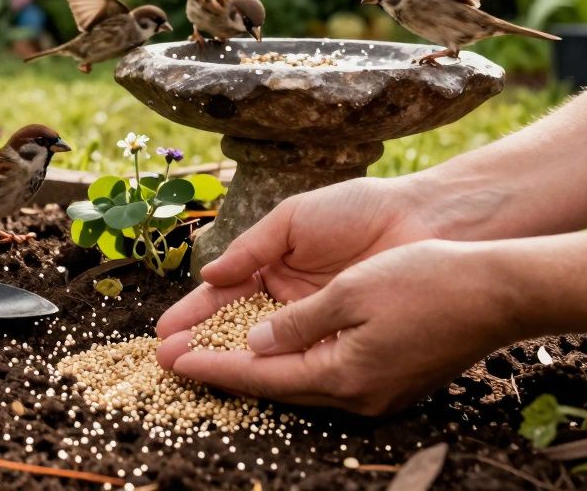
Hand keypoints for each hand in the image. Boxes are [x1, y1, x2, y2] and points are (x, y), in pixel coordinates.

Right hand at [157, 176, 439, 342]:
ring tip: (189, 369)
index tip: (165, 332)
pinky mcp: (342, 341)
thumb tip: (209, 276)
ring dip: (225, 359)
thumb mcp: (293, 221)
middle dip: (199, 343)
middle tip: (166, 360)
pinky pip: (299, 358)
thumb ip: (250, 249)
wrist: (421, 220)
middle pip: (234, 328)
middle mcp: (288, 301)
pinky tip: (241, 375)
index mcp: (272, 268)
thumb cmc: (358, 210)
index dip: (194, 314)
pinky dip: (270, 367)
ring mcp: (314, 323)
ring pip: (262, 347)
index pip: (223, 297)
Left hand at [158, 240, 518, 414]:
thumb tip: (257, 343)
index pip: (260, 375)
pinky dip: (291, 359)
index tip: (171, 361)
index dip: (212, 366)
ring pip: (299, 380)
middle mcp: (357, 393)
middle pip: (275, 386)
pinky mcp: (391, 377)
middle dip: (223, 368)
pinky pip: (325, 372)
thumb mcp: (351, 291)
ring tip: (209, 349)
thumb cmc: (428, 279)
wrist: (502, 288)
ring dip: (254, 364)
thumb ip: (298, 321)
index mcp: (344, 374)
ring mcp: (377, 390)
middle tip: (173, 358)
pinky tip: (270, 345)